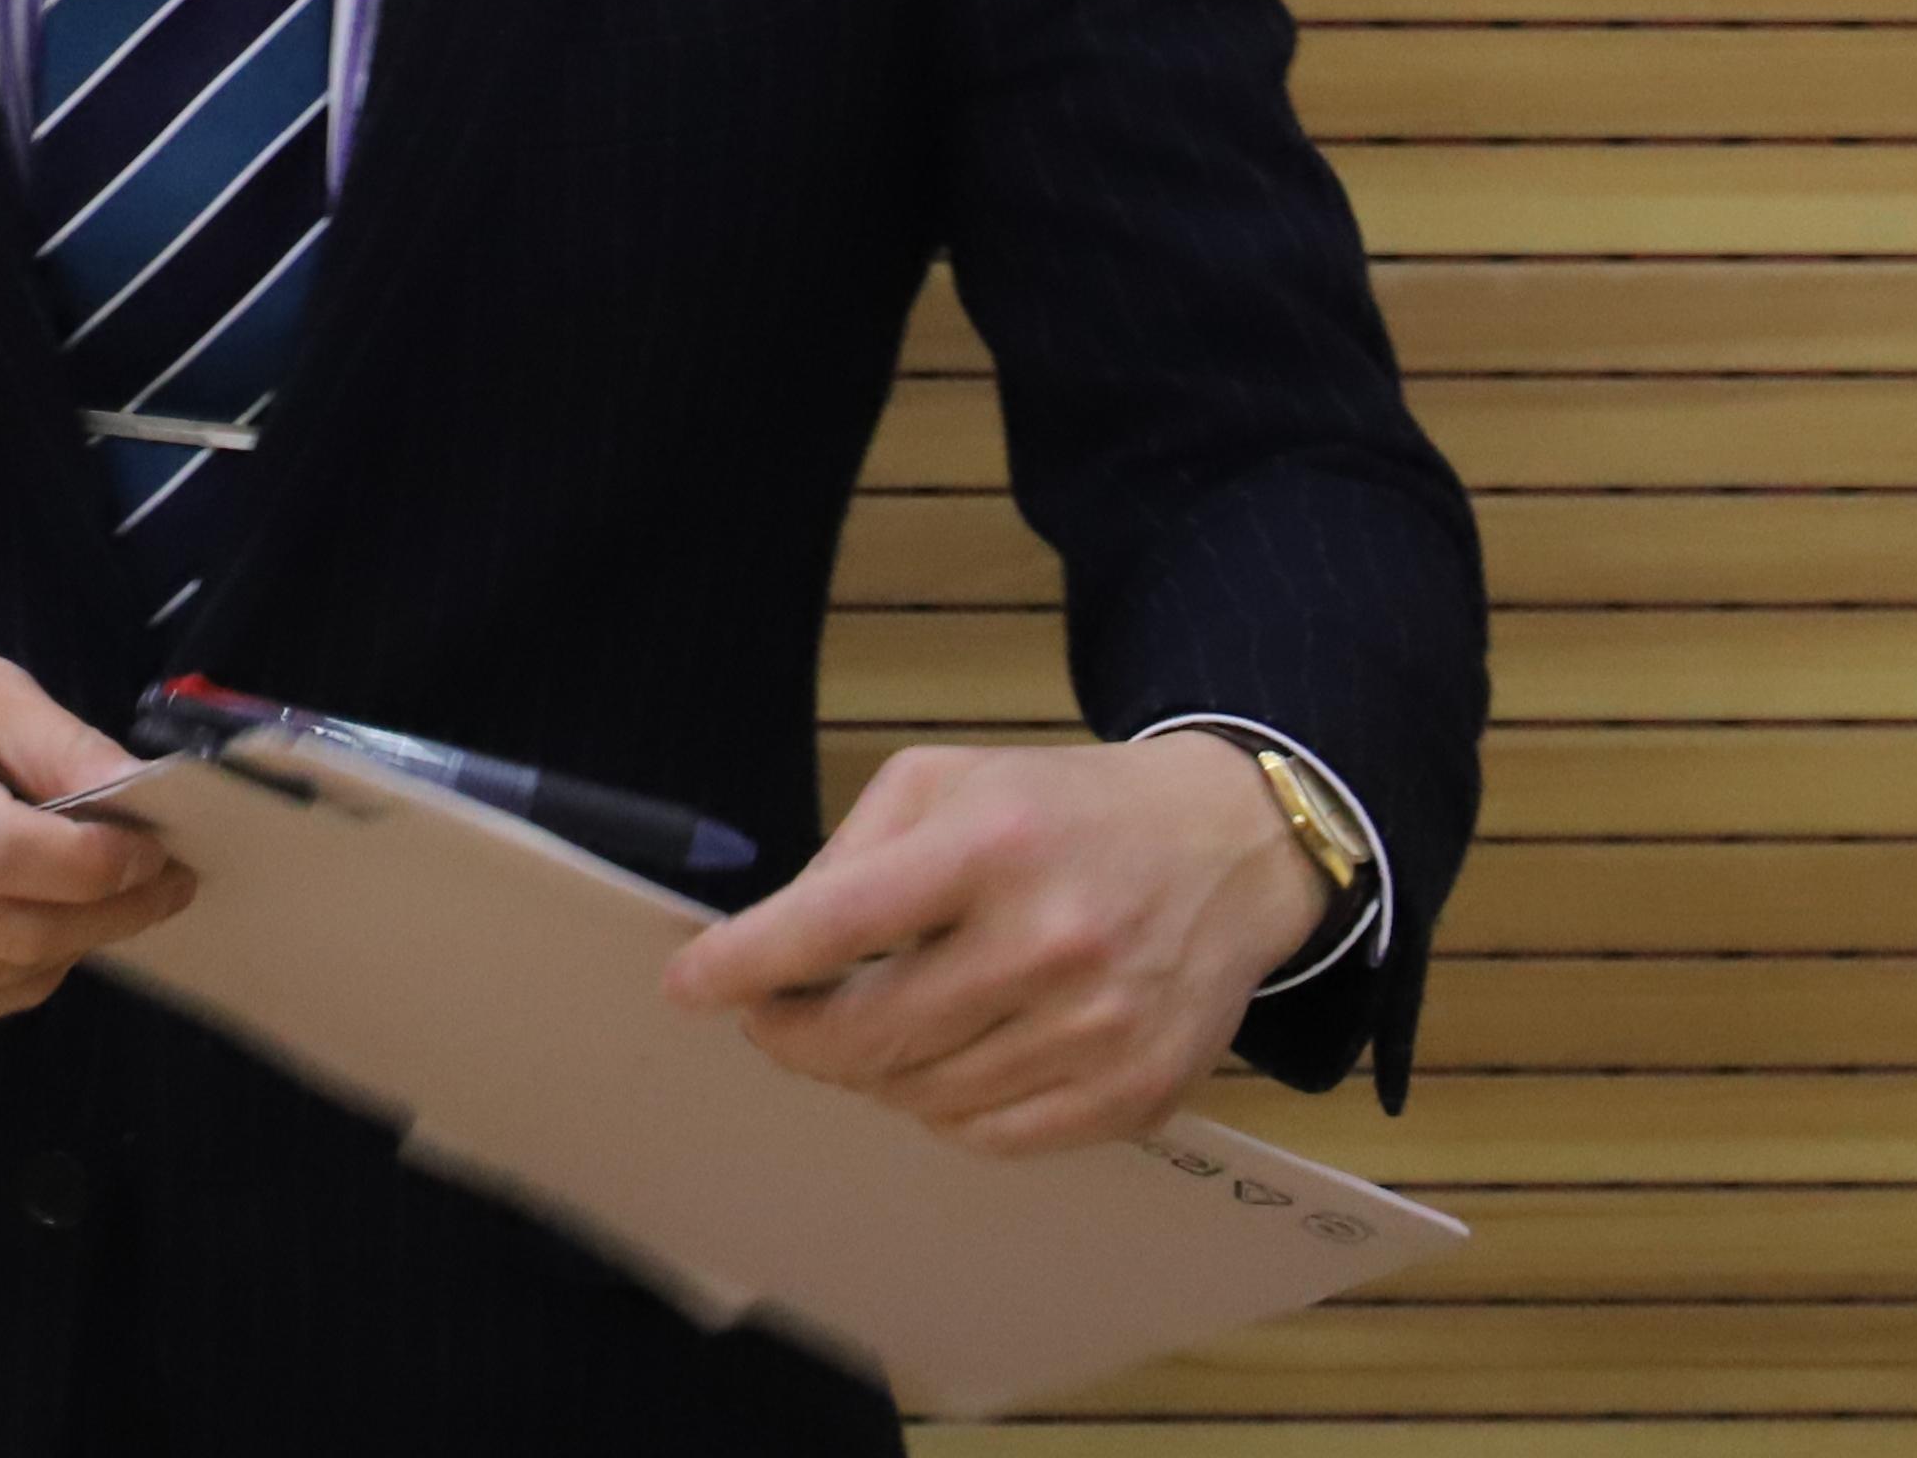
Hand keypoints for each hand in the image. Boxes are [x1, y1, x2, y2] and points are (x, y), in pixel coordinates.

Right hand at [0, 613, 196, 1027]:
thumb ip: (56, 742)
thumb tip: (147, 802)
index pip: (7, 855)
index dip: (101, 867)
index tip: (156, 852)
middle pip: (9, 930)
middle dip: (108, 916)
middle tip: (157, 886)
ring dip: (67, 948)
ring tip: (93, 902)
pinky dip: (10, 979)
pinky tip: (28, 934)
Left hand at [655, 735, 1327, 1156]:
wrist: (1228, 851)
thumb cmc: (1067, 809)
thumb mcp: (949, 780)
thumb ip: (851, 854)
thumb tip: (771, 944)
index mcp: (991, 846)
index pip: (832, 923)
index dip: (744, 964)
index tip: (687, 986)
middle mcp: (1049, 941)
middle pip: (868, 1035)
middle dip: (792, 1035)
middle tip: (773, 1017)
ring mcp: (1098, 1028)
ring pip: (920, 1097)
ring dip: (871, 1072)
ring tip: (875, 1025)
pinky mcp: (1134, 1093)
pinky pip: (990, 1137)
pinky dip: (943, 1107)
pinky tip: (948, 1056)